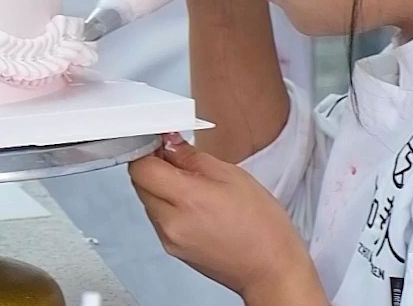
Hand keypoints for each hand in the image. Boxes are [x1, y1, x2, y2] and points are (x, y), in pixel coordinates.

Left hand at [129, 134, 327, 303]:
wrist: (272, 271)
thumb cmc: (262, 226)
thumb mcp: (231, 176)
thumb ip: (192, 157)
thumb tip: (169, 143)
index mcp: (187, 200)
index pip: (141, 167)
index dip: (147, 148)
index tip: (160, 141)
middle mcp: (171, 223)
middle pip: (140, 183)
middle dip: (153, 165)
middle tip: (178, 157)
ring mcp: (169, 239)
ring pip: (148, 200)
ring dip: (160, 186)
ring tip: (193, 184)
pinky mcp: (173, 249)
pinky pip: (158, 218)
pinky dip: (168, 205)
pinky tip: (193, 204)